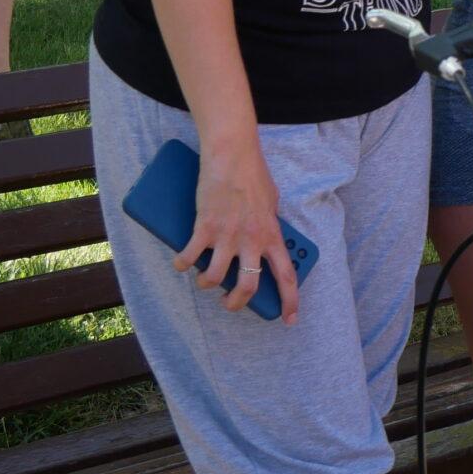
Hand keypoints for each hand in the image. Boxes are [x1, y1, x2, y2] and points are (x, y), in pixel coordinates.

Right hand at [181, 136, 297, 319]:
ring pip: (214, 278)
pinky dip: (182, 264)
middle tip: (230, 302)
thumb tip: (265, 235)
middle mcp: (252, 240)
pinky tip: (181, 263)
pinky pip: (189, 257)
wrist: (233, 154)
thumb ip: (268, 223)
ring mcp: (227, 235)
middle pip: (248, 286)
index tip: (290, 319)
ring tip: (204, 280)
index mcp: (272, 234)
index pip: (287, 275)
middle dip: (236, 303)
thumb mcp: (271, 202)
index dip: (290, 301)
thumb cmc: (253, 174)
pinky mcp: (204, 228)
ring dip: (206, 284)